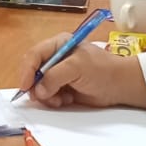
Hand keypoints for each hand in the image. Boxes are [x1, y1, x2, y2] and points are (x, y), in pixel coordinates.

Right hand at [16, 37, 145, 109]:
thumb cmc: (101, 70)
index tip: (25, 86)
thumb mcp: (77, 67)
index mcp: (58, 44)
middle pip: (34, 71)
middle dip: (36, 85)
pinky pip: (48, 95)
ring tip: (60, 100)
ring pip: (39, 86)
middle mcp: (55, 58)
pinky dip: (53, 100)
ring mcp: (59, 73)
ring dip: (46, 96)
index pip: (34, 55)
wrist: (120, 86)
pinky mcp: (63, 87)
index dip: (27, 70)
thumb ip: (55, 76)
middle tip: (40, 97)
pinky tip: (66, 100)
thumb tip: (38, 90)